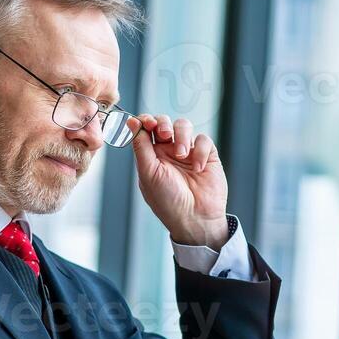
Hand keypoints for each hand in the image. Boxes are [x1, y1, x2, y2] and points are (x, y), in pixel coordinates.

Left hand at [128, 113, 229, 249]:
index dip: (145, 120)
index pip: (145, 129)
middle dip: (163, 123)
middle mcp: (168, 152)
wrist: (196, 218)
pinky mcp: (207, 155)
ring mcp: (188, 152)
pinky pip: (203, 139)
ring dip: (182, 135)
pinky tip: (198, 167)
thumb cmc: (168, 201)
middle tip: (164, 134)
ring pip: (184, 126)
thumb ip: (141, 146)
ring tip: (182, 155)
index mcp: (151, 156)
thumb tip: (132, 122)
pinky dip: (200, 151)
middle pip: (164, 122)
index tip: (146, 122)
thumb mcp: (148, 173)